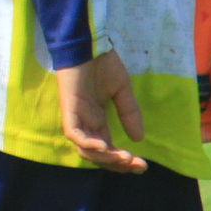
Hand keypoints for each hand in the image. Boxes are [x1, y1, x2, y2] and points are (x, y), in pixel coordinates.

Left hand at [57, 48, 145, 171]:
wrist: (88, 44)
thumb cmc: (102, 64)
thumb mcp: (122, 91)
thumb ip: (129, 113)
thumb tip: (139, 139)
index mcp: (97, 121)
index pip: (108, 149)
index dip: (123, 161)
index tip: (142, 165)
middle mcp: (86, 123)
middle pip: (97, 155)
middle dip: (117, 164)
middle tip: (138, 166)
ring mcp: (75, 117)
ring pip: (85, 149)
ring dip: (106, 157)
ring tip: (125, 158)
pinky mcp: (69, 109)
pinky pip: (74, 133)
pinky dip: (88, 143)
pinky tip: (105, 146)